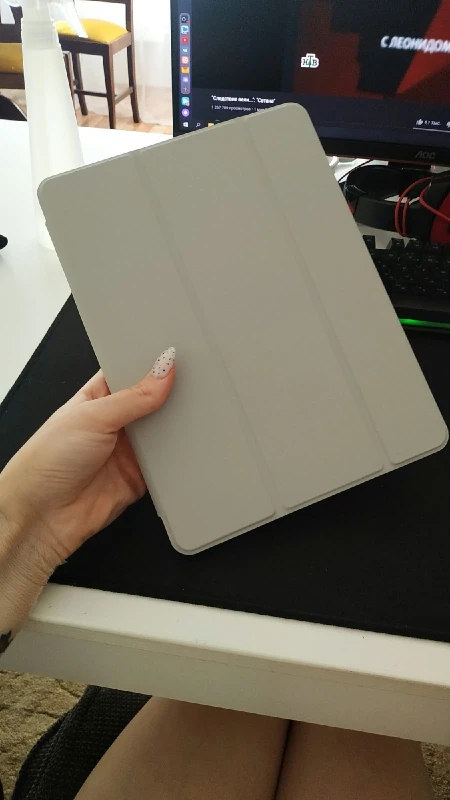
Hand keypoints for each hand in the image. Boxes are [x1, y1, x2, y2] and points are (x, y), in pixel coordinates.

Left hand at [0, 347, 175, 572]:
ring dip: (177, 427)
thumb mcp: (92, 417)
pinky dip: (178, 458)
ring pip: (163, 433)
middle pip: (152, 402)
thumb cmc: (48, 460)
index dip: (153, 364)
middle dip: (171, 396)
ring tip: (200, 413)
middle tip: (197, 384)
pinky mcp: (140, 476)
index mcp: (98, 397)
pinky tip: (193, 447)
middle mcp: (115, 422)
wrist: (44, 515)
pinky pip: (167, 464)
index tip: (179, 356)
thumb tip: (164, 369)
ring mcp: (128, 450)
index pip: (131, 372)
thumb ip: (133, 396)